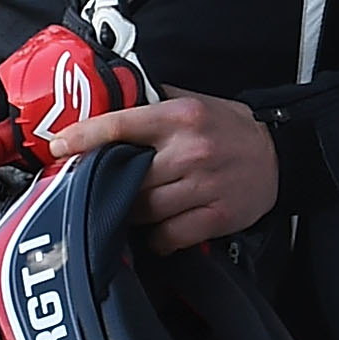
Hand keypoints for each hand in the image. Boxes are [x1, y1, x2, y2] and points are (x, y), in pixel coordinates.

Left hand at [49, 86, 278, 250]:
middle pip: (127, 178)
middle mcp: (190, 151)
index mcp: (179, 118)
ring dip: (132, 213)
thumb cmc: (229, 129)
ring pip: (144, 210)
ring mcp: (204, 186)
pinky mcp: (217, 216)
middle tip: (102, 187)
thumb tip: (107, 102)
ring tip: (134, 207)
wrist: (281, 155)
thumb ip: (153, 102)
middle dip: (111, 185)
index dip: (83, 137)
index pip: (120, 126)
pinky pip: (169, 235)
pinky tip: (159, 228)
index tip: (57, 147)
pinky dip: (158, 237)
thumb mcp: (194, 102)